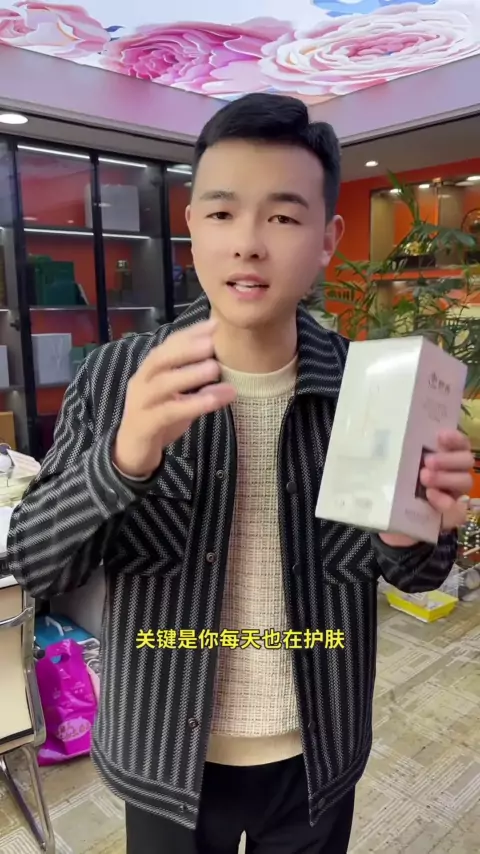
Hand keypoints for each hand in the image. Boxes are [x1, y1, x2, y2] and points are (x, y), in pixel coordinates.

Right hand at [113, 319, 235, 478]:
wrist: (132, 451)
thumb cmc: (159, 418)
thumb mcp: (179, 398)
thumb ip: (197, 384)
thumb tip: (228, 374)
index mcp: (149, 370)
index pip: (168, 345)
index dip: (190, 333)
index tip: (215, 325)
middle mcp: (141, 381)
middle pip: (161, 358)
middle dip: (187, 348)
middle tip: (213, 342)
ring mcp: (140, 403)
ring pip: (163, 383)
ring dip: (190, 374)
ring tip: (216, 368)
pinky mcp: (145, 424)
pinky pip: (169, 412)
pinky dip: (192, 404)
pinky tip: (213, 401)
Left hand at [380, 429, 473, 545]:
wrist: (386, 519)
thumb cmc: (389, 485)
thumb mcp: (390, 467)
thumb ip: (394, 452)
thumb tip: (384, 435)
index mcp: (440, 455)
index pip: (458, 442)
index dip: (454, 438)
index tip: (440, 436)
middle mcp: (451, 472)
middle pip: (465, 460)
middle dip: (448, 459)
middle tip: (427, 461)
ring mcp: (453, 494)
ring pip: (465, 481)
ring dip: (446, 478)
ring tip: (424, 478)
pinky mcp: (450, 515)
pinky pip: (458, 510)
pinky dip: (445, 501)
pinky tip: (431, 497)